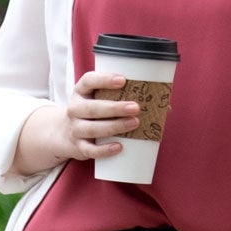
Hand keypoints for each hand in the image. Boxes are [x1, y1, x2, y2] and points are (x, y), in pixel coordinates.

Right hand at [13, 72, 139, 174]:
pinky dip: (104, 150)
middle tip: (136, 107)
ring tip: (134, 124)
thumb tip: (165, 106)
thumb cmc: (93, 112)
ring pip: (92, 129)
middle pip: (92, 108)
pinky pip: (90, 150)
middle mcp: (75, 109)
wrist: (65, 134)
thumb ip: (125, 96)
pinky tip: (118, 147)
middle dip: (115, 108)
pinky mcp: (78, 147)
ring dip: (114, 126)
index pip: (88, 81)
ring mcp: (75, 129)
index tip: (123, 80)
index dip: (104, 80)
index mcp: (81, 91)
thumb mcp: (99, 98)